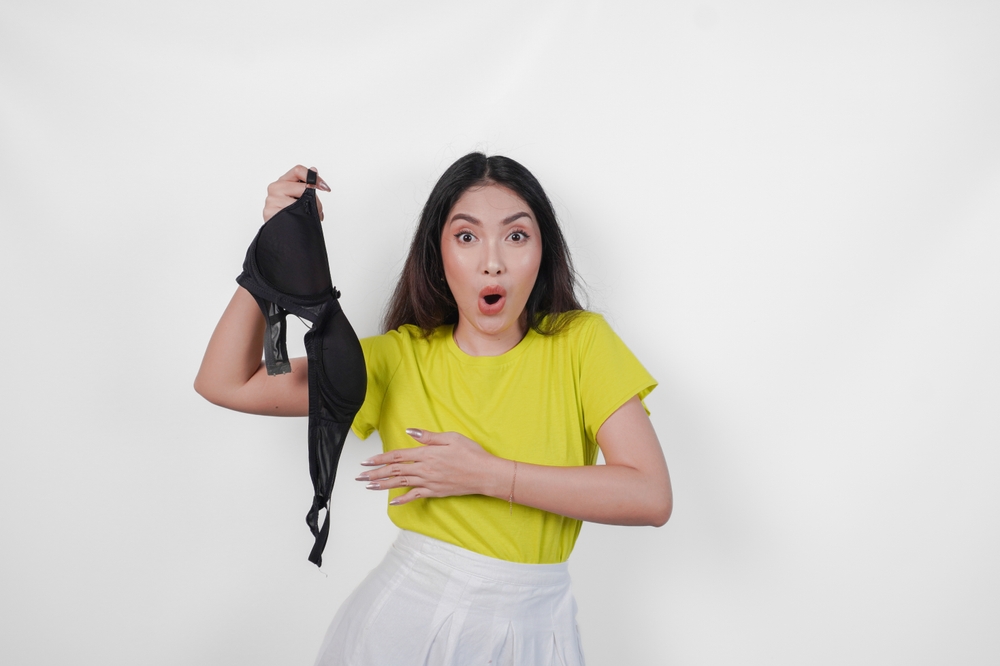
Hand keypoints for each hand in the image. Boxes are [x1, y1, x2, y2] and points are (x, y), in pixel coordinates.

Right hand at [263, 165, 330, 221]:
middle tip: (318, 209)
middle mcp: (275, 188)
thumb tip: (314, 169)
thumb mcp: (300, 196)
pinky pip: (292, 212)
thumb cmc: (291, 214)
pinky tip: (298, 220)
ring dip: (309, 210)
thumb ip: (306, 183)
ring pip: (300, 201)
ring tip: (308, 217)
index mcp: (283, 181)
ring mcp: (271, 200)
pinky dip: (300, 217)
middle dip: (315, 198)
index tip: (324, 187)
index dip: (314, 177)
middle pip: (303, 187)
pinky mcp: (269, 211)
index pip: (298, 170)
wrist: (282, 235)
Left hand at [355, 429, 506, 504]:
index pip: (397, 456)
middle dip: (375, 473)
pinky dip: (403, 500)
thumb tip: (410, 432)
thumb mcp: (451, 437)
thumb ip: (428, 436)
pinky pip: (415, 496)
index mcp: (427, 454)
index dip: (380, 459)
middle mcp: (424, 469)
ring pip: (401, 484)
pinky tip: (392, 502)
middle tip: (360, 476)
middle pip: (394, 471)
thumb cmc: (471, 453)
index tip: (366, 461)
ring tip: (369, 486)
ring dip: (383, 485)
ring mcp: (429, 482)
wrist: (485, 474)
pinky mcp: (435, 492)